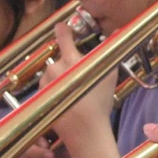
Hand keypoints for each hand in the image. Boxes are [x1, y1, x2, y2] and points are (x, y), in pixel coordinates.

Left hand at [39, 22, 117, 141]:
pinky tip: (66, 99)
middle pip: (59, 58)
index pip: (63, 36)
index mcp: (70, 60)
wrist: (84, 130)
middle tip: (80, 78)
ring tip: (74, 91)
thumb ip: (109, 53)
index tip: (61, 26)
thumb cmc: (99, 102)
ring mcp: (45, 83)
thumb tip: (117, 32)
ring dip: (60, 78)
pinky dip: (54, 89)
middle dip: (67, 65)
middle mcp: (54, 68)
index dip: (62, 30)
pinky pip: (47, 87)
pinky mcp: (40, 96)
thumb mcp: (109, 76)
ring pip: (52, 74)